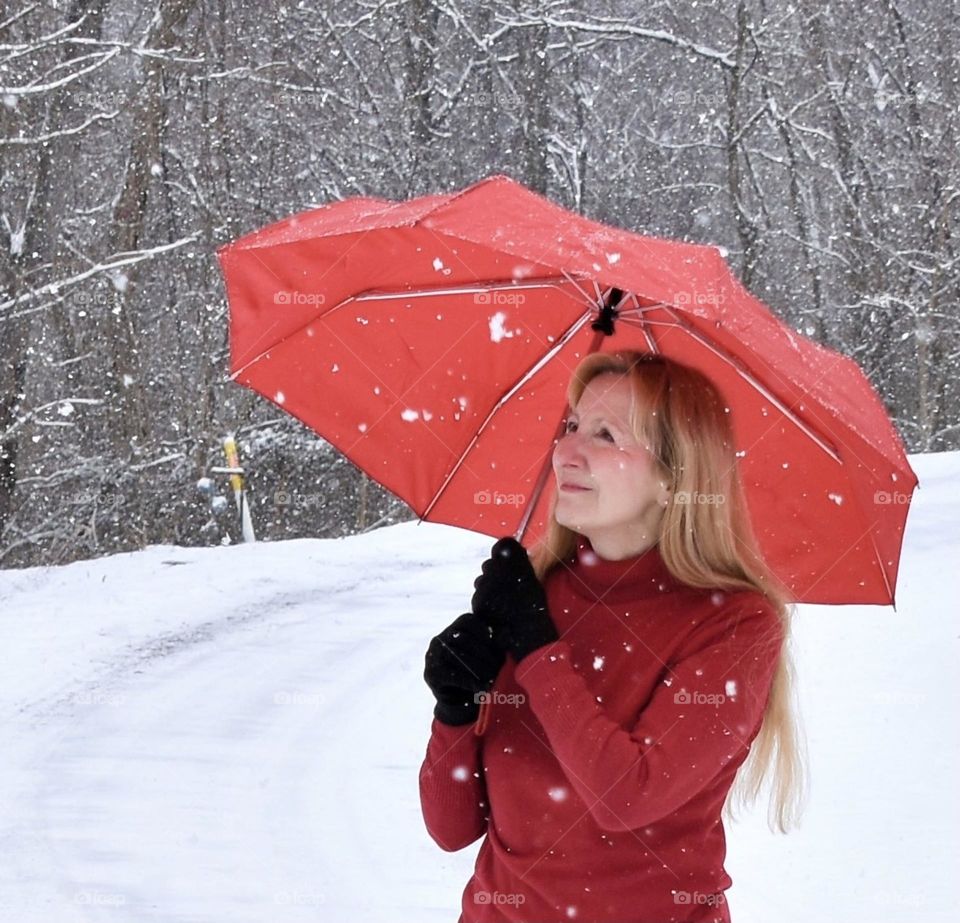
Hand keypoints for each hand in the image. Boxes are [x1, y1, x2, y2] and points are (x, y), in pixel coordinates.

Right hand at [424, 611, 505, 724]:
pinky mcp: (432, 675)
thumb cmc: (477, 675)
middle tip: (499, 667)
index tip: (495, 644)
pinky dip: (471, 682)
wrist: (460, 704)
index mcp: (453, 630)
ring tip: (493, 678)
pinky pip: (453, 675)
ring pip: (459, 656)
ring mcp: (433, 657)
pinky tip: (483, 688)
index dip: (483, 630)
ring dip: (480, 668)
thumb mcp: (487, 657)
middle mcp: (439, 640)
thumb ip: (494, 644)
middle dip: (485, 653)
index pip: (467, 620)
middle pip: (464, 638)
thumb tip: (506, 631)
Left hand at [471, 537, 558, 663]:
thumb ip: (520, 564)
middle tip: (507, 587)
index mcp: (516, 565)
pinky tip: (497, 609)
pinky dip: (485, 600)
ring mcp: (487, 587)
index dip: (504, 553)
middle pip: (489, 564)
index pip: (502, 547)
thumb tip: (509, 550)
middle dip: (495, 573)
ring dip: (489, 587)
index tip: (507, 560)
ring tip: (502, 601)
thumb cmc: (536, 610)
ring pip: (482, 580)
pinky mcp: (479, 602)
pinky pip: (479, 595)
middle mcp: (498, 572)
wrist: (529, 637)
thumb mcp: (533, 582)